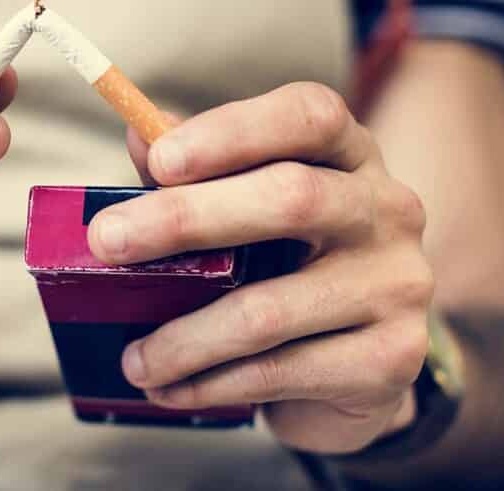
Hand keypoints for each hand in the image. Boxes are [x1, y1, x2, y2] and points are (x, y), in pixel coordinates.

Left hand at [88, 82, 432, 453]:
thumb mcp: (245, 210)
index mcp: (352, 155)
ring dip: (183, 337)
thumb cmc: (285, 267)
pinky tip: (169, 388)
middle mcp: (388, 210)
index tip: (159, 161)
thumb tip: (136, 134)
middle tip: (106, 243)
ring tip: (132, 358)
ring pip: (270, 308)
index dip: (234, 131)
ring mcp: (397, 284)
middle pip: (291, 198)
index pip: (311, 115)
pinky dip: (209, 383)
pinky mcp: (392, 358)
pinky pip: (279, 371)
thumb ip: (194, 172)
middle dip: (184, 219)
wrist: (359, 370)